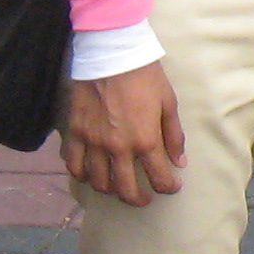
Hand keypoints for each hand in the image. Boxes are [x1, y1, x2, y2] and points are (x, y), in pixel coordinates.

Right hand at [61, 61, 184, 207]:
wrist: (112, 54)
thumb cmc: (145, 76)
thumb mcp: (168, 104)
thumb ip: (174, 136)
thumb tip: (180, 161)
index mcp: (146, 141)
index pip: (159, 178)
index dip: (168, 187)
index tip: (172, 186)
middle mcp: (118, 148)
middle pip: (125, 190)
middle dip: (137, 199)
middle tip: (143, 198)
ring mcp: (93, 142)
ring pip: (98, 182)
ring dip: (109, 189)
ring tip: (116, 185)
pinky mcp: (75, 132)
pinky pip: (73, 164)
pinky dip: (81, 173)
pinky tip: (89, 171)